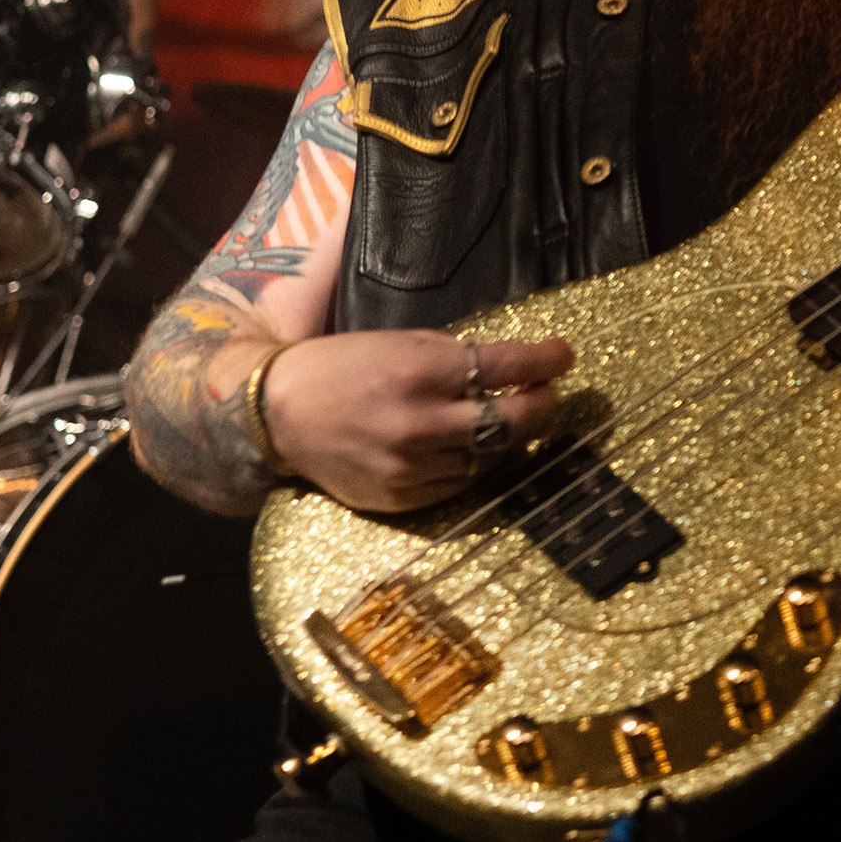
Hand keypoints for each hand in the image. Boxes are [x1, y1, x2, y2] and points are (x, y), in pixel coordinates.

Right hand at [259, 329, 574, 512]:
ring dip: (509, 438)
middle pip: (512, 421)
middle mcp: (420, 423)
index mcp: (420, 372)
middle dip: (542, 405)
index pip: (505, 367)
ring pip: (490, 458)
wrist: (277, 412)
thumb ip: (458, 356)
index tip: (564, 356)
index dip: (545, 361)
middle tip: (548, 393)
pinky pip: (459, 485)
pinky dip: (474, 465)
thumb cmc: (343, 367)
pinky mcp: (400, 499)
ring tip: (512, 419)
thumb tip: (515, 366)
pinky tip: (471, 447)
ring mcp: (410, 466)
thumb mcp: (401, 342)